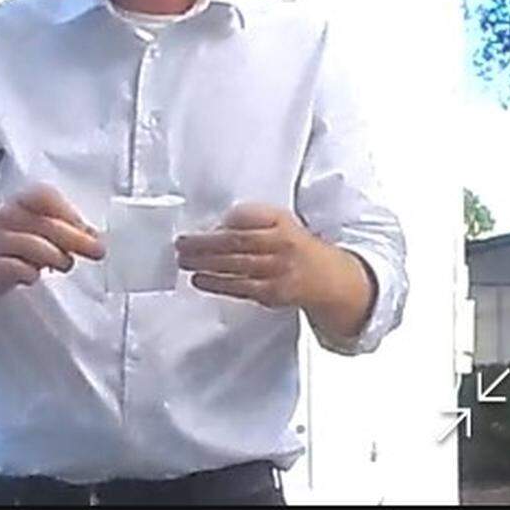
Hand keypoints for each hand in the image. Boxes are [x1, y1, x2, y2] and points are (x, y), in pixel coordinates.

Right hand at [0, 182, 105, 295]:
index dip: (69, 211)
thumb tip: (94, 238)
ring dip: (57, 257)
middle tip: (97, 251)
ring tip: (64, 265)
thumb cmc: (9, 248)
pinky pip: (15, 268)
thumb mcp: (35, 233)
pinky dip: (30, 273)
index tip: (88, 229)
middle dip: (77, 238)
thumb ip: (63, 231)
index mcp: (19, 203)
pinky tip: (33, 276)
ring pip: (33, 245)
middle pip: (46, 223)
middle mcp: (5, 217)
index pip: (44, 195)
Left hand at [175, 203, 322, 308]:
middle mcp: (281, 245)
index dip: (222, 221)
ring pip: (235, 266)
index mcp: (282, 222)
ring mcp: (278, 271)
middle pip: (236, 242)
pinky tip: (199, 279)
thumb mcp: (280, 222)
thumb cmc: (295, 246)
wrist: (328, 278)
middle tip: (181, 243)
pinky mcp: (272, 293)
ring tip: (183, 261)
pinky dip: (216, 284)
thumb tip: (214, 227)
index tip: (200, 224)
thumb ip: (251, 219)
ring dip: (204, 264)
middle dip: (204, 243)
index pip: (247, 216)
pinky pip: (239, 288)